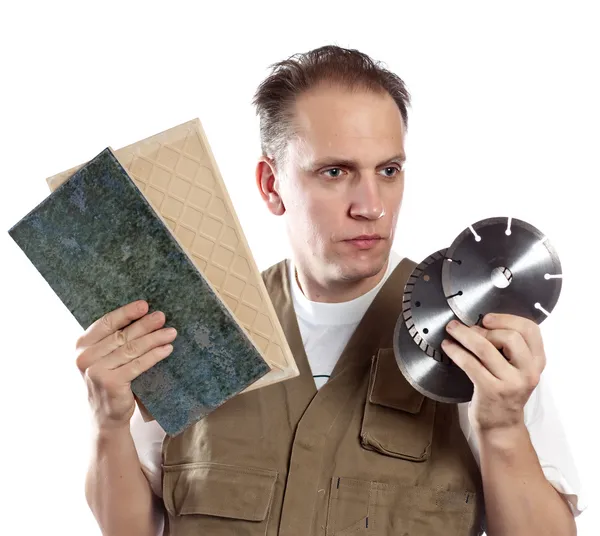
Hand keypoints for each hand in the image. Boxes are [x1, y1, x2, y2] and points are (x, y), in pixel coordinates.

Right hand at [75, 300, 177, 430]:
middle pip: (122, 335)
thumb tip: (143, 314)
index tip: (144, 305)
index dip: (126, 312)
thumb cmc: (110, 380)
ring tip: (171, 332)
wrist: (106, 416)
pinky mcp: (110, 383)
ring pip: (132, 349)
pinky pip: (138, 364)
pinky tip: (167, 349)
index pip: (105, 323)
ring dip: (154, 338)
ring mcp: (96, 370)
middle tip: (162, 317)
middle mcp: (84, 357)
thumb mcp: (105, 357)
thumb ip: (114, 339)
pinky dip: (155, 355)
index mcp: (82, 345)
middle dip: (145, 324)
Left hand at [441, 313, 545, 433]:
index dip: (507, 319)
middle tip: (468, 329)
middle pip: (509, 336)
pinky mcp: (491, 391)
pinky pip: (470, 363)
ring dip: (464, 335)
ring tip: (452, 330)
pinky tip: (448, 346)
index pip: (530, 330)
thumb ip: (510, 347)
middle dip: (484, 329)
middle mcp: (528, 372)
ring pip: (486, 348)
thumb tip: (479, 322)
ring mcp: (511, 383)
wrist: (501, 426)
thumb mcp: (517, 368)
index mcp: (537, 362)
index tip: (487, 318)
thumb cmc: (505, 391)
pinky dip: (456, 351)